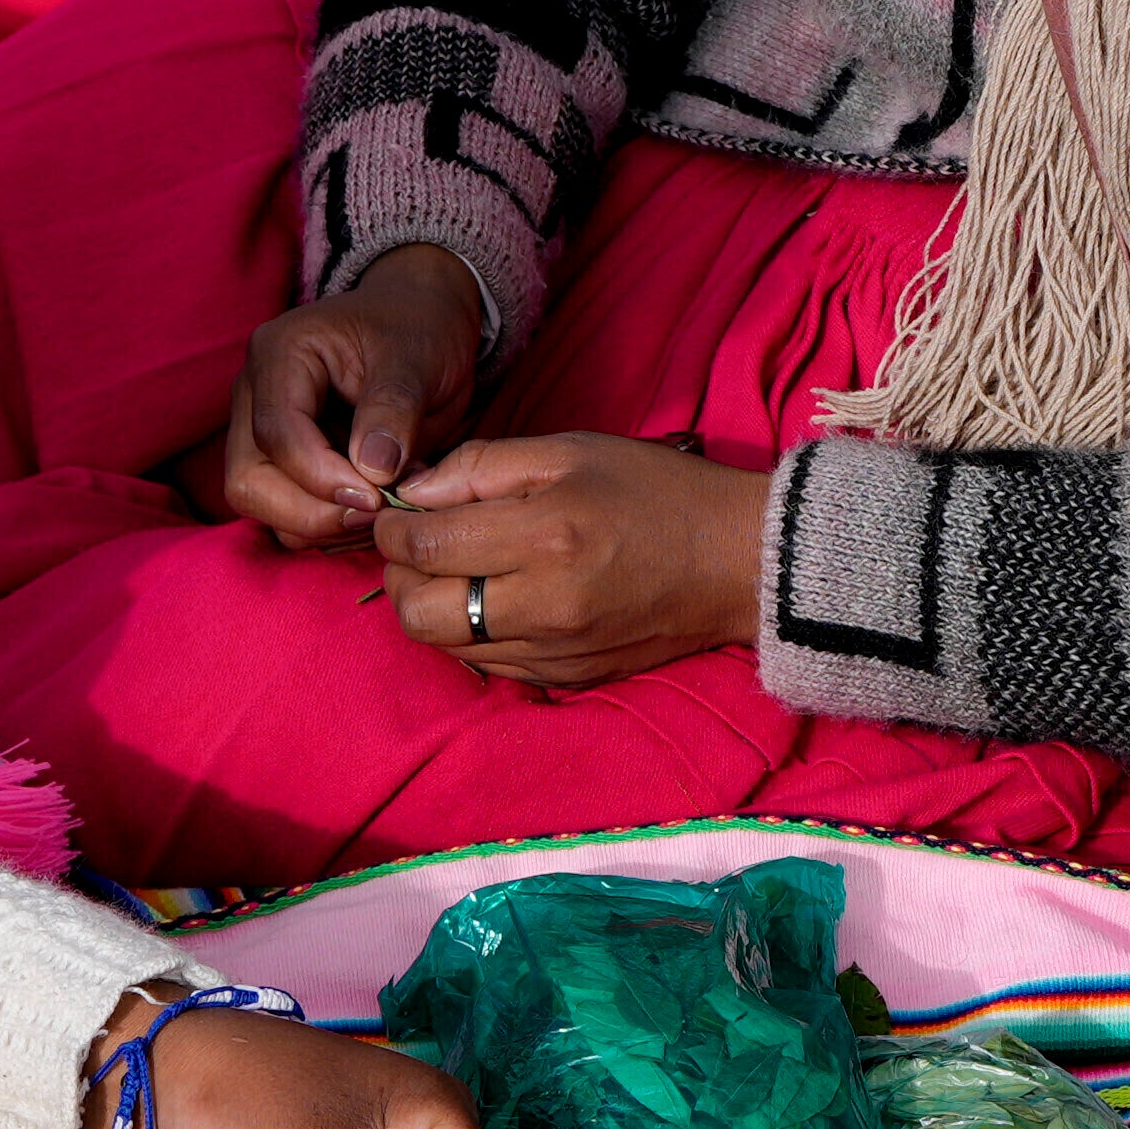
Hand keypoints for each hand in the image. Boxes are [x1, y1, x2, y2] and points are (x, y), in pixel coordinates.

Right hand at [218, 242, 491, 544]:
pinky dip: (327, 524)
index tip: (378, 498)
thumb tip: (372, 472)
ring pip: (262, 504)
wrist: (421, 321)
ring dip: (321, 524)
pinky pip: (286, 512)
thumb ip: (393, 411)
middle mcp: (255, 393)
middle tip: (377, 515)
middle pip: (249, 481)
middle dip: (312, 513)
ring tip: (385, 507)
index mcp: (281, 353)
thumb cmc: (418, 329)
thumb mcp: (418, 359)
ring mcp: (261, 428)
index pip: (277, 435)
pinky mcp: (280, 459)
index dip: (323, 478)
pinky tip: (373, 508)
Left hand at [363, 431, 767, 693]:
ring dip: (431, 607)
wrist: (739, 563)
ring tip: (452, 570)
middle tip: (413, 548)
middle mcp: (545, 604)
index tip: (395, 513)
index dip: (390, 528)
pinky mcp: (567, 677)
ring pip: (446, 646)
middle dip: (398, 576)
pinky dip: (471, 635)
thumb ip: (482, 466)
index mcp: (546, 535)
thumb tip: (412, 492)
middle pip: (419, 612)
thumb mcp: (571, 451)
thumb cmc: (657, 493)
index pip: (424, 547)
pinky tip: (490, 600)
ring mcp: (556, 650)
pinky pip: (488, 666)